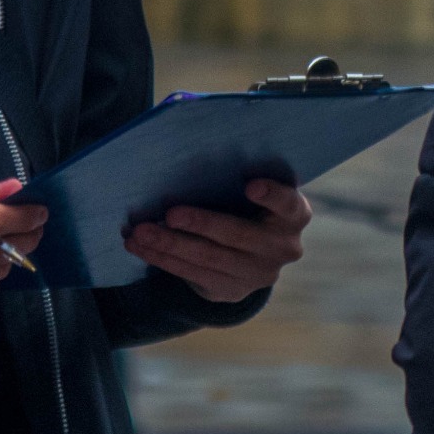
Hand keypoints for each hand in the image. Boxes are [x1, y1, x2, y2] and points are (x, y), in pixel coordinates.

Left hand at [125, 178, 311, 302]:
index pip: (288, 203)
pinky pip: (191, 273)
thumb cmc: (248, 203)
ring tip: (140, 232)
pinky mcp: (230, 290)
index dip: (272, 195)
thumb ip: (237, 173)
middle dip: (201, 224)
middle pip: (238, 236)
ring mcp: (257, 274)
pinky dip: (162, 258)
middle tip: (170, 213)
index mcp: (294, 215)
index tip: (250, 185)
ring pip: (207, 258)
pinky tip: (140, 246)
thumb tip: (188, 142)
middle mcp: (282, 247)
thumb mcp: (255, 189)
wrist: (254, 253)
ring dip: (169, 244)